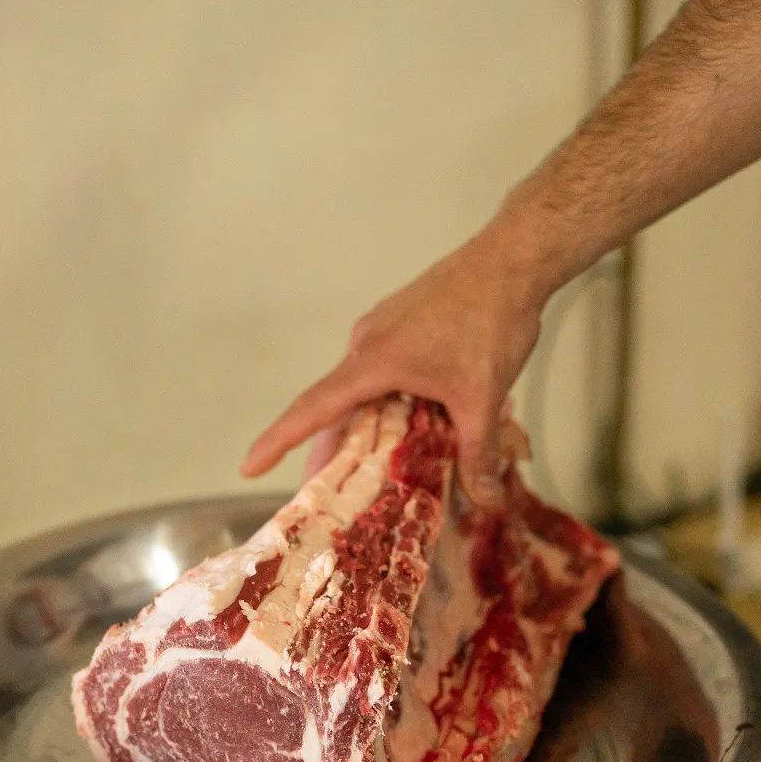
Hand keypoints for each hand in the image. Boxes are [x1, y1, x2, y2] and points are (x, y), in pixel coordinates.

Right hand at [240, 230, 552, 504]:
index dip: (279, 439)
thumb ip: (477, 453)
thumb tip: (487, 501)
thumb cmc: (491, 322)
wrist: (511, 260)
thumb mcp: (483, 397)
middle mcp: (366, 344)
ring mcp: (382, 330)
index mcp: (373, 361)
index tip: (249, 466)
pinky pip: (382, 372)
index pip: (314, 407)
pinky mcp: (401, 323)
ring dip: (363, 428)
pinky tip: (408, 426)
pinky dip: (385, 403)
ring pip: (362, 390)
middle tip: (319, 495)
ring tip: (364, 471)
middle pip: (336, 407)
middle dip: (327, 452)